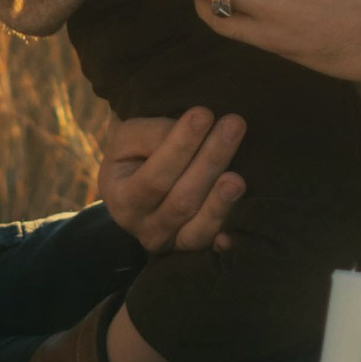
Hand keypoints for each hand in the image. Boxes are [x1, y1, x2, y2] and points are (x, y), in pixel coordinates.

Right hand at [95, 102, 246, 252]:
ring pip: (197, 227)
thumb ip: (153, 134)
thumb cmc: (134, 153)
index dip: (180, 146)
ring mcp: (169, 242)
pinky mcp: (192, 248)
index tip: (204, 114)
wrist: (134, 181)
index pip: (155, 176)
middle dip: (210, 161)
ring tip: (238, 178)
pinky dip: (224, 239)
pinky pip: (210, 246)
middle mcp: (144, 227)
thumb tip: (193, 130)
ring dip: (220, 202)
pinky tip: (234, 234)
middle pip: (182, 200)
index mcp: (122, 198)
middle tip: (234, 125)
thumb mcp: (130, 138)